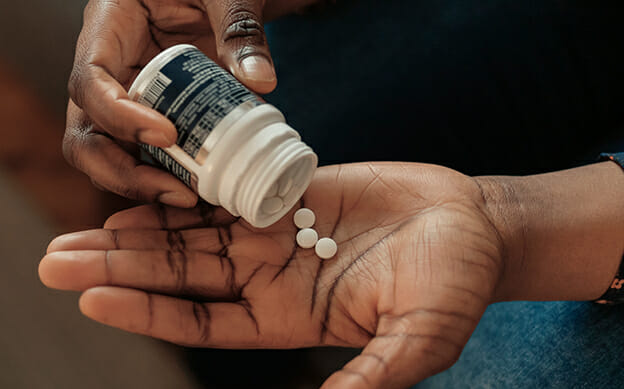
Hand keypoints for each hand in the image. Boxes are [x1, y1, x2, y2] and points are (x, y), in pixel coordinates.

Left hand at [41, 162, 505, 387]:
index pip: (205, 320)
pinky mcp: (295, 190)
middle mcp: (273, 276)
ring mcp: (281, 231)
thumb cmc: (454, 286)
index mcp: (290, 317)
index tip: (94, 297)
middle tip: (57, 258)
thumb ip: (370, 378)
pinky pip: (233, 187)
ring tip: (86, 226)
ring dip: (144, 227)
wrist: (473, 226)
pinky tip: (155, 181)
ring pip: (199, 231)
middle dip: (124, 268)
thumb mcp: (416, 341)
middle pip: (185, 274)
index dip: (151, 311)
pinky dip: (194, 186)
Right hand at [65, 0, 315, 206]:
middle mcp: (109, 68)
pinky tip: (200, 192)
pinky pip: (144, 155)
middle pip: (86, 132)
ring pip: (110, 153)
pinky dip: (165, 177)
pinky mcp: (151, 117)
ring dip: (143, 184)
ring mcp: (126, 98)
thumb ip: (241, 28)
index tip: (167, 135)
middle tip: (178, 192)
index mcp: (110, 25)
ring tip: (192, 199)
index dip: (118, 116)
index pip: (90, 79)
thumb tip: (260, 82)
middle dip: (122, 171)